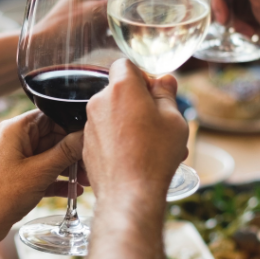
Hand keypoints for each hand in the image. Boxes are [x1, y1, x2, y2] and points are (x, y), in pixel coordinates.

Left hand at [0, 110, 84, 241]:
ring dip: (68, 168)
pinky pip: (42, 172)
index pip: (51, 117)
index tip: (90, 138)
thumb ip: (66, 152)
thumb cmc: (2, 194)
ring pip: (49, 157)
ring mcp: (15, 159)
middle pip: (52, 138)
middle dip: (73, 152)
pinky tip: (74, 191)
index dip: (72, 126)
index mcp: (16, 129)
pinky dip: (57, 180)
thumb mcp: (40, 171)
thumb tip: (86, 136)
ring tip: (88, 180)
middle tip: (92, 164)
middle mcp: (14, 139)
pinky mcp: (17, 176)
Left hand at [84, 59, 186, 199]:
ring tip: (154, 146)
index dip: (141, 76)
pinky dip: (119, 140)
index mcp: (122, 88)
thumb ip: (166, 94)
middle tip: (159, 122)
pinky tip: (137, 158)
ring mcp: (90, 125)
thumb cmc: (155, 154)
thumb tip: (165, 80)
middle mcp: (100, 102)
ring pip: (113, 115)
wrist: (130, 193)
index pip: (125, 65)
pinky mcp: (86, 146)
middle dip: (138, 102)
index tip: (154, 94)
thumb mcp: (173, 119)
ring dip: (130, 123)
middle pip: (118, 91)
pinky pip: (105, 134)